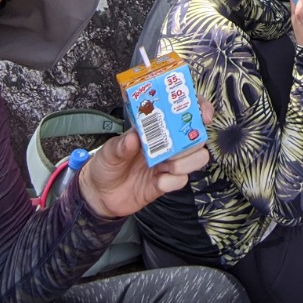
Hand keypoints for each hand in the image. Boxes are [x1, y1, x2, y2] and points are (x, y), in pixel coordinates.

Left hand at [79, 102, 214, 218]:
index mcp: (155, 128)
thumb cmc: (106, 164)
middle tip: (176, 145)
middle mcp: (167, 144)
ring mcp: (169, 164)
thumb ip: (120, 145)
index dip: (199, 108)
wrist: (100, 195)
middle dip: (192, 138)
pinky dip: (172, 181)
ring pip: (198, 158)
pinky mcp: (167, 183)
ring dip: (186, 161)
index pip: (183, 111)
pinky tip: (157, 182)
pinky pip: (181, 180)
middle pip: (197, 135)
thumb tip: (134, 137)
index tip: (203, 115)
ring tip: (166, 165)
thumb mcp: (108, 150)